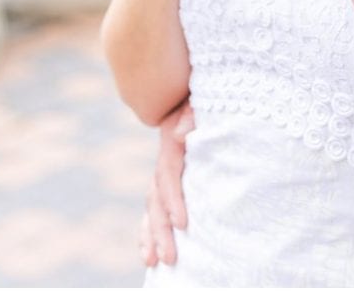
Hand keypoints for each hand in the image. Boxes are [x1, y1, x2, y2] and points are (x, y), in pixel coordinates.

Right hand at [139, 100, 193, 266]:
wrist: (195, 91)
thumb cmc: (206, 98)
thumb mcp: (200, 101)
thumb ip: (193, 114)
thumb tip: (182, 134)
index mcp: (172, 141)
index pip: (168, 174)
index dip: (174, 199)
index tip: (184, 224)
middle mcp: (164, 159)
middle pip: (155, 197)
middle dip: (161, 229)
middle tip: (170, 258)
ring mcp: (164, 170)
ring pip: (151, 205)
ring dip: (151, 234)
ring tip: (153, 262)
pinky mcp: (168, 180)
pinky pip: (153, 206)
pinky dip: (148, 228)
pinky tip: (147, 251)